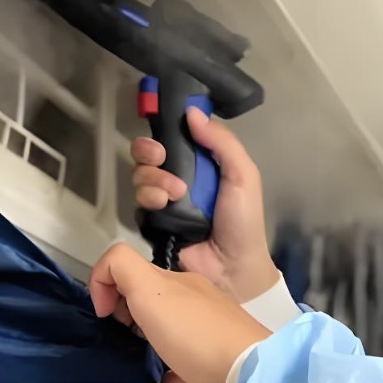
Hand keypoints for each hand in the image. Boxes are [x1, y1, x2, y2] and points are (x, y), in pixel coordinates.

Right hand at [90, 243, 270, 382]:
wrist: (246, 378)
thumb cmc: (194, 332)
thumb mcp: (151, 287)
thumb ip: (122, 269)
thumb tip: (106, 292)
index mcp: (180, 285)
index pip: (136, 273)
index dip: (110, 287)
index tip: (104, 315)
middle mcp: (194, 310)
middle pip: (152, 306)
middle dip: (128, 318)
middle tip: (119, 338)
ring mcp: (206, 344)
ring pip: (167, 341)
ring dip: (147, 349)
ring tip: (134, 363)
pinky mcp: (211, 377)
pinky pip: (182, 377)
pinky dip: (168, 382)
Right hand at [132, 108, 280, 302]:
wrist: (234, 269)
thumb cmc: (244, 222)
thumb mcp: (243, 176)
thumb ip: (222, 142)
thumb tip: (193, 113)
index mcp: (204, 165)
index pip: (175, 138)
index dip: (165, 131)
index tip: (166, 132)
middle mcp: (181, 179)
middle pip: (149, 155)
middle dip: (150, 152)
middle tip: (163, 159)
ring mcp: (165, 202)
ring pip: (141, 176)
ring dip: (154, 179)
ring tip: (175, 195)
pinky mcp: (153, 223)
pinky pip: (138, 204)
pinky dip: (149, 200)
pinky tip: (165, 208)